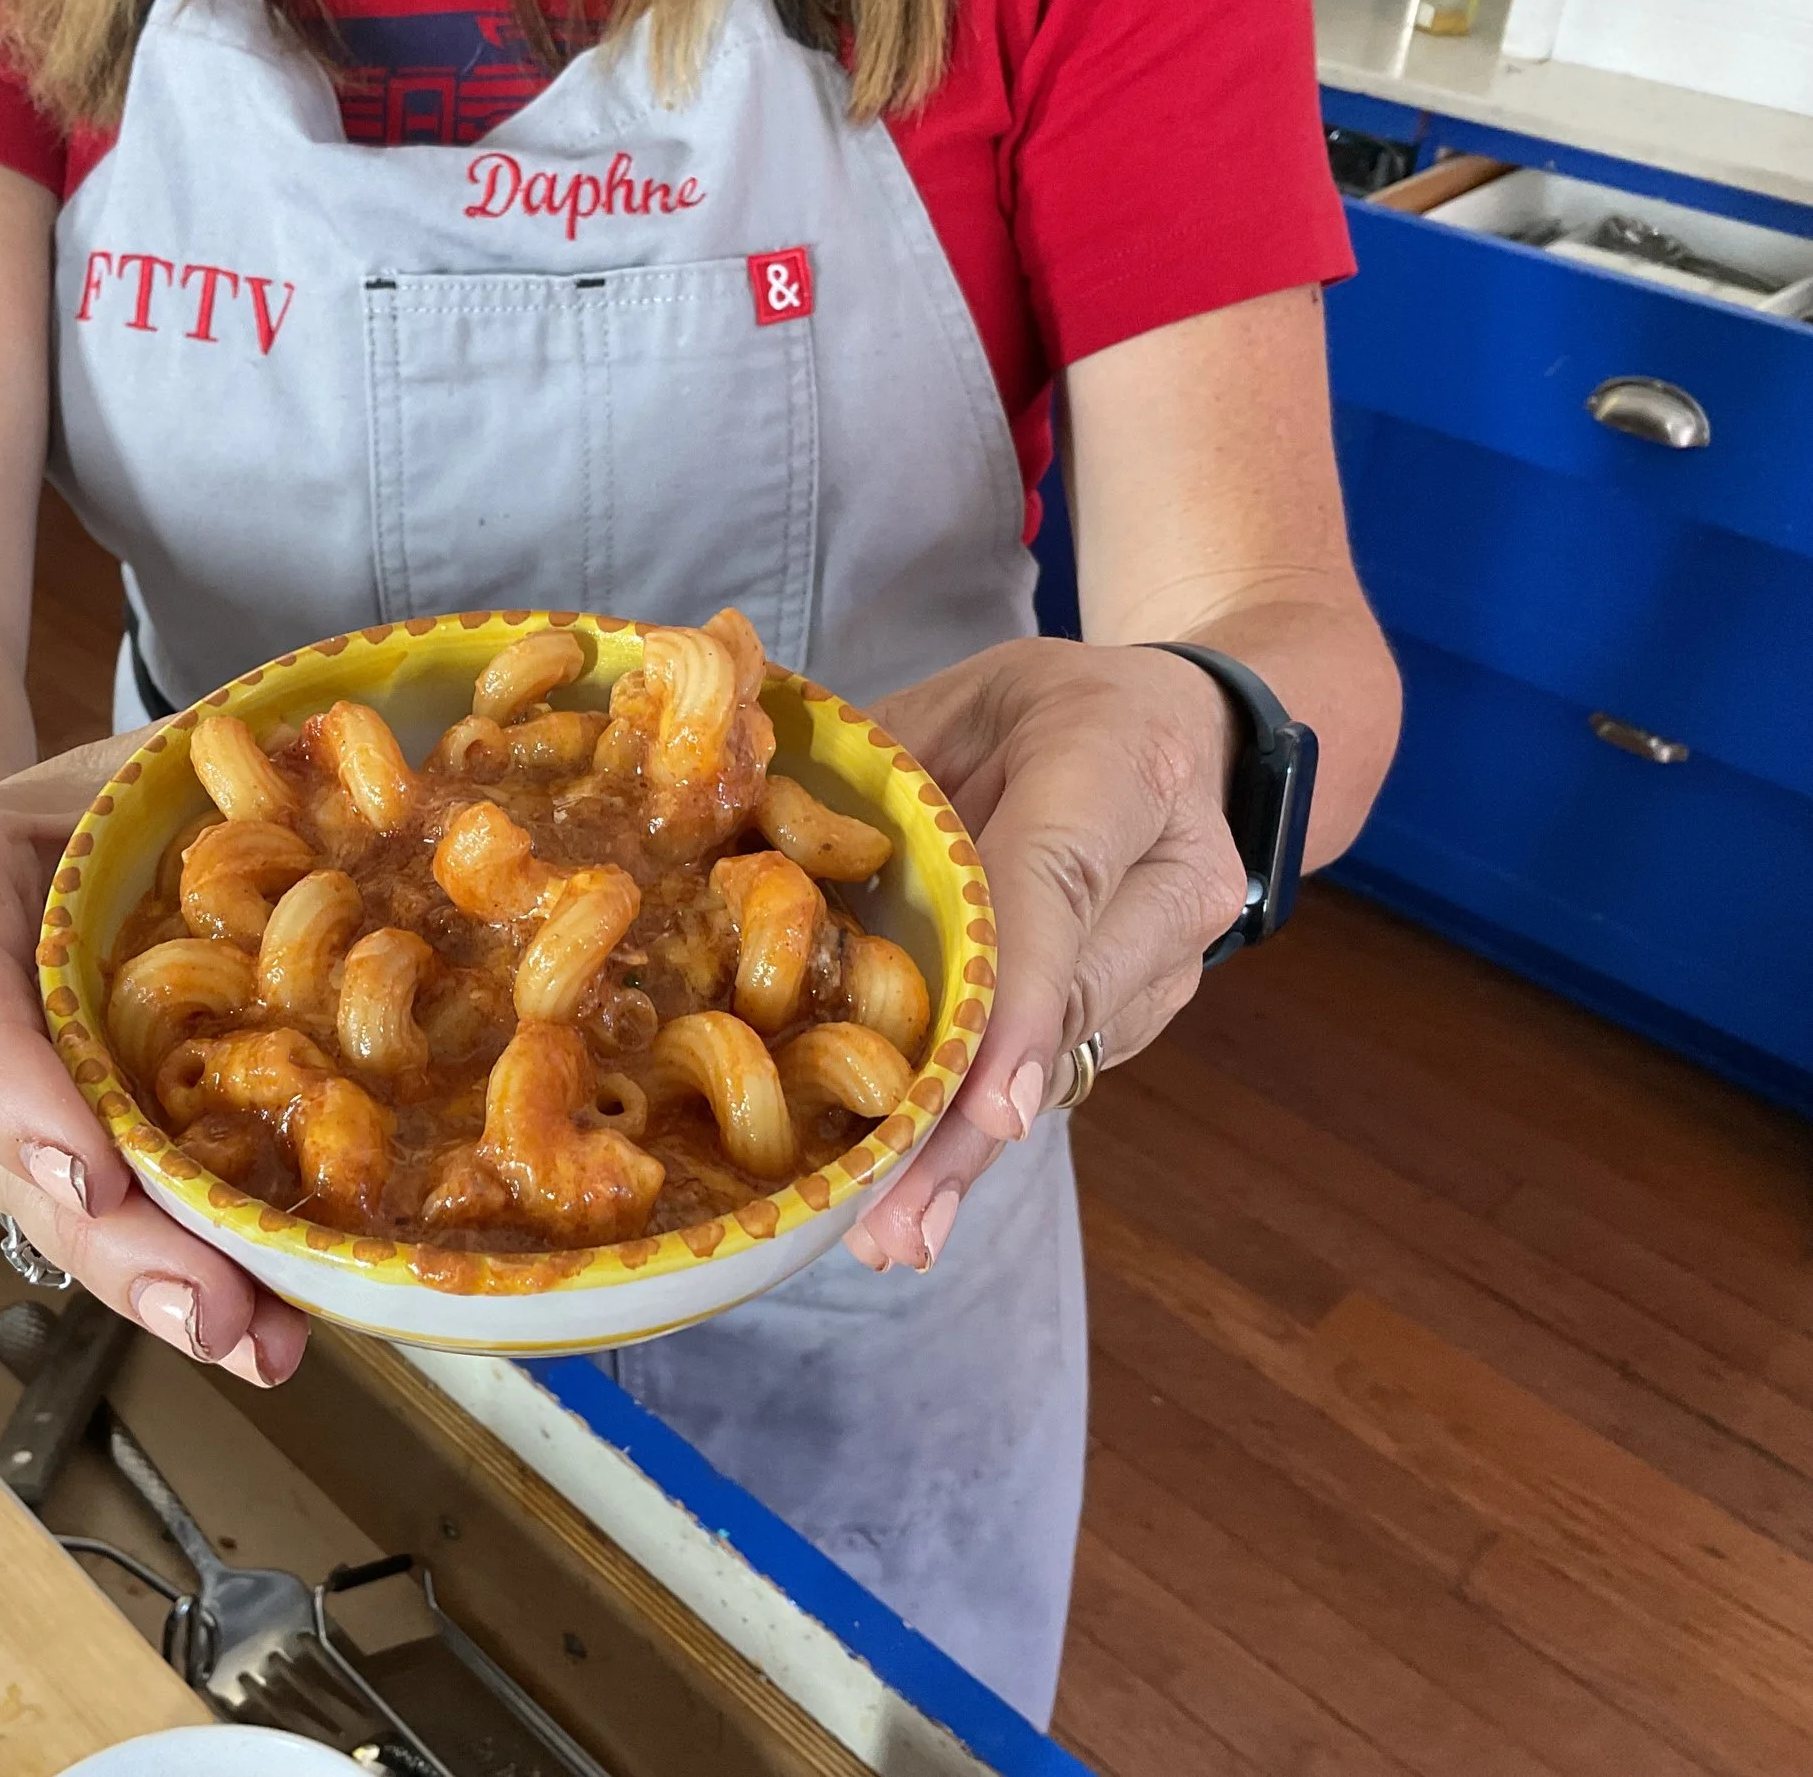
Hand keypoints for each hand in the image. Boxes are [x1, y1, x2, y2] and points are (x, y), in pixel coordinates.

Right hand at [0, 735, 307, 1384]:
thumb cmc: (49, 801)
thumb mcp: (109, 762)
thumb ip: (202, 764)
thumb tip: (352, 757)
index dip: (19, 1098)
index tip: (97, 1174)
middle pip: (2, 1151)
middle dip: (115, 1243)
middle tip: (212, 1312)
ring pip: (35, 1209)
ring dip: (147, 1281)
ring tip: (255, 1337)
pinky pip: (68, 1217)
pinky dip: (157, 1268)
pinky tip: (250, 1320)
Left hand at [843, 640, 1247, 1271]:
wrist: (1187, 729)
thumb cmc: (1046, 710)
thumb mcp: (962, 698)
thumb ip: (879, 770)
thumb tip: (745, 838)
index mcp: (1119, 766)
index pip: (1056, 889)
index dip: (1016, 1001)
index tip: (988, 1107)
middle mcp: (1170, 878)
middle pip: (1059, 1009)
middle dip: (970, 1126)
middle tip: (894, 1224)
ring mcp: (1167, 956)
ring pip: (1060, 1063)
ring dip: (972, 1154)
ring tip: (892, 1234)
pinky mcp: (1141, 1007)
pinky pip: (1055, 1069)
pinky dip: (982, 1130)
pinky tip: (916, 1197)